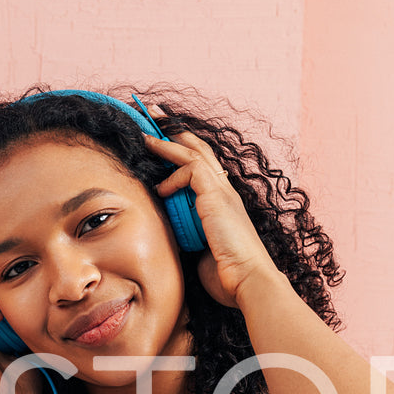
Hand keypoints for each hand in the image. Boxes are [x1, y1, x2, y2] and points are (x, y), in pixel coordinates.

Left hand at [140, 104, 281, 309]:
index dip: (183, 150)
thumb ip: (186, 232)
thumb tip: (168, 230)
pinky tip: (162, 190)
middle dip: (175, 131)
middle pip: (200, 149)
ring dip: (168, 143)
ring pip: (194, 154)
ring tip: (146, 136)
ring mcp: (223, 192)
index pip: (202, 166)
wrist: (247, 280)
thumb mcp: (199, 248)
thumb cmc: (226, 273)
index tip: (162, 140)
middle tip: (154, 114)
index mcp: (222, 203)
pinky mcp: (217, 196)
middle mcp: (224, 192)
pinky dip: (173, 177)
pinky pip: (191, 170)